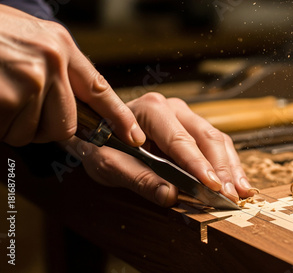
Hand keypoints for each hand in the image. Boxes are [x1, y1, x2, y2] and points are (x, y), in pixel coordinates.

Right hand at [0, 4, 144, 146]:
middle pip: (68, 124)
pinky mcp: (10, 97)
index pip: (101, 89)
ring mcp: (32, 80)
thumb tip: (71, 102)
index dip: (120, 118)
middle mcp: (53, 62)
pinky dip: (0, 126)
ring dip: (16, 126)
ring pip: (37, 132)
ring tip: (1, 97)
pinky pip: (12, 133)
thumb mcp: (29, 38)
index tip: (134, 136)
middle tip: (22, 111)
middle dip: (45, 128)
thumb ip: (55, 66)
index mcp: (61, 46)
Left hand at [61, 93, 256, 206]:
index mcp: (151, 109)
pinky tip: (236, 183)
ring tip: (240, 192)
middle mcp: (173, 108)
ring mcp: (186, 116)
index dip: (198, 165)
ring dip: (230, 168)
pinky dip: (228, 165)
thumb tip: (170, 196)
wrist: (97, 132)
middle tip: (230, 195)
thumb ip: (138, 178)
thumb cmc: (100, 144)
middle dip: (221, 169)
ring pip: (217, 140)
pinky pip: (217, 145)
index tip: (213, 186)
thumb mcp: (108, 164)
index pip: (179, 140)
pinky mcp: (193, 128)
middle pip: (206, 138)